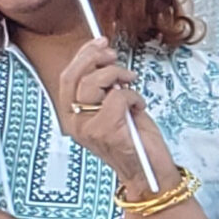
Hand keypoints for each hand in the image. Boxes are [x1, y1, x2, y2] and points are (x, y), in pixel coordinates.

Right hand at [54, 38, 168, 189]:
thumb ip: (106, 89)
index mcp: (74, 116)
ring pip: (93, 83)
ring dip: (117, 75)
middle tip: (114, 55)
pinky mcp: (106, 131)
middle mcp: (75, 122)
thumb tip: (106, 60)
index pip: (68, 77)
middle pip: (74, 76)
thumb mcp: (117, 109)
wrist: (150, 175)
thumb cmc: (136, 143)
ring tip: (131, 83)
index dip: (83, 55)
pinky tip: (139, 106)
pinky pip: (117, 97)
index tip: (100, 42)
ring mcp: (88, 128)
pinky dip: (133, 96)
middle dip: (95, 58)